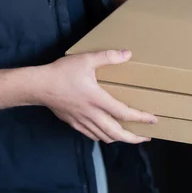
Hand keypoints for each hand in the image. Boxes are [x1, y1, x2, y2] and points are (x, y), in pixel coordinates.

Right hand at [33, 50, 156, 143]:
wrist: (38, 86)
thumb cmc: (61, 73)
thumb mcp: (86, 60)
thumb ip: (108, 56)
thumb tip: (127, 54)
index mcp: (98, 99)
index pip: (124, 113)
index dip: (141, 118)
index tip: (153, 120)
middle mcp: (92, 114)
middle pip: (116, 134)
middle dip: (134, 138)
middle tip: (146, 138)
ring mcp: (82, 121)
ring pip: (105, 137)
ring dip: (120, 139)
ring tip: (131, 137)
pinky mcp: (74, 123)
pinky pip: (92, 135)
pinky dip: (104, 137)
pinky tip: (108, 134)